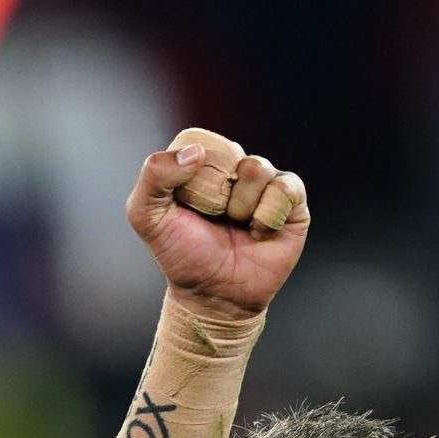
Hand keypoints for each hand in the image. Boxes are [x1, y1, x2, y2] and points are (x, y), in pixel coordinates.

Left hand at [125, 128, 309, 322]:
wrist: (213, 294)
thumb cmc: (181, 255)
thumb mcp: (146, 216)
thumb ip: (152, 177)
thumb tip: (195, 152)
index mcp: (202, 166)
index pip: (202, 142)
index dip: (196, 170)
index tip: (189, 202)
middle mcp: (235, 170)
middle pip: (232, 152)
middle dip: (217, 192)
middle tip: (213, 217)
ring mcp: (265, 184)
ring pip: (258, 168)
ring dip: (241, 205)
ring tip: (237, 226)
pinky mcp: (292, 202)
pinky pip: (285, 188)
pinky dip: (267, 214)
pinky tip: (258, 232)